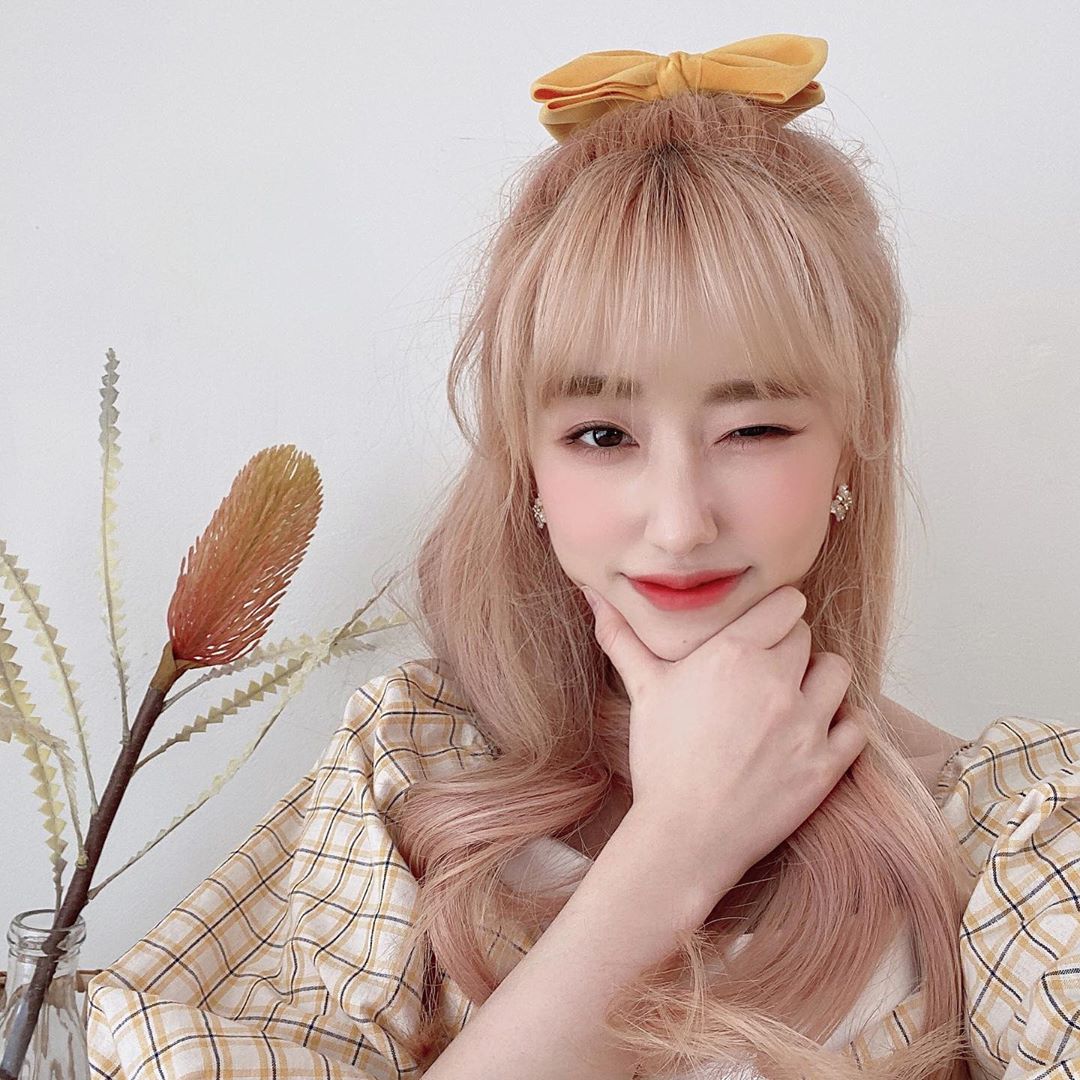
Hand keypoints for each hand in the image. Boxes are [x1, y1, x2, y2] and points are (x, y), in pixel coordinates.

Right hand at [582, 583, 867, 888]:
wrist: (683, 835)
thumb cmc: (660, 759)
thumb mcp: (644, 690)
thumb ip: (622, 637)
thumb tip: (593, 596)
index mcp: (734, 653)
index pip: (785, 604)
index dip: (774, 614)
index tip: (764, 628)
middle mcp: (775, 681)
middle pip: (806, 636)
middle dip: (789, 647)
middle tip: (765, 671)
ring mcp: (806, 723)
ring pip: (837, 671)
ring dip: (820, 677)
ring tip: (795, 696)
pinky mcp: (825, 765)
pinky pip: (855, 725)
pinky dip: (840, 725)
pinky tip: (813, 732)